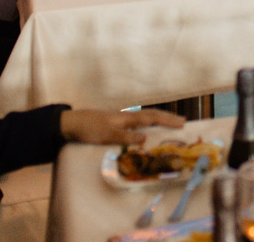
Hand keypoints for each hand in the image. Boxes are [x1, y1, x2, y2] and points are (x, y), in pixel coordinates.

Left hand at [59, 108, 186, 145]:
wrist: (70, 123)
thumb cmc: (88, 129)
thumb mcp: (106, 134)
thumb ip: (125, 136)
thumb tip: (145, 138)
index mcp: (127, 118)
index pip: (152, 118)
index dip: (167, 121)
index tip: (183, 123)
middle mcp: (127, 116)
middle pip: (152, 115)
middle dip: (168, 118)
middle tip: (183, 121)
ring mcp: (121, 119)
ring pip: (145, 117)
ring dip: (159, 119)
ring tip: (170, 122)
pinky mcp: (115, 123)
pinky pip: (138, 121)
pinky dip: (148, 123)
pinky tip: (147, 127)